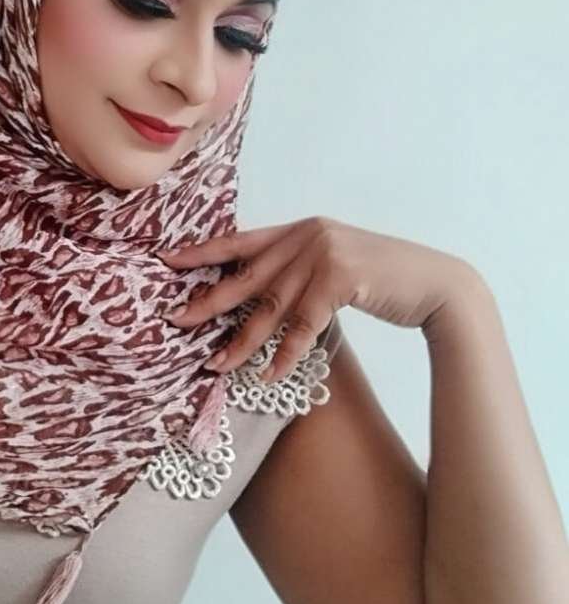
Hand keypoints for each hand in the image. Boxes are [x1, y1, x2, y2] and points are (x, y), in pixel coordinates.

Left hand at [157, 216, 480, 382]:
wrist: (436, 284)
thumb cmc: (383, 279)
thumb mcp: (335, 263)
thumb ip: (299, 269)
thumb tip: (259, 294)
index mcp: (300, 229)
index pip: (241, 240)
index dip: (203, 252)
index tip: (167, 261)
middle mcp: (307, 235)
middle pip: (246, 275)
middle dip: (209, 301)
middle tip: (175, 320)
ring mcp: (324, 253)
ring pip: (270, 306)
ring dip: (242, 341)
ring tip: (216, 364)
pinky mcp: (342, 278)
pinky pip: (304, 324)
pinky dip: (286, 353)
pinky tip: (270, 375)